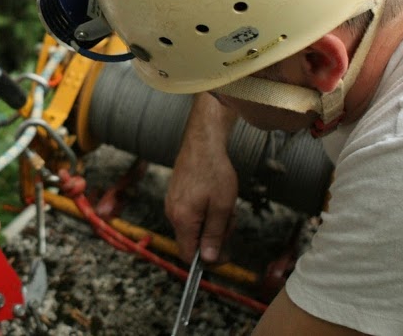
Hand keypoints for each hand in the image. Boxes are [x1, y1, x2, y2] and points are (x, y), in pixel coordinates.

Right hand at [165, 93, 238, 263]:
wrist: (202, 143)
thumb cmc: (214, 171)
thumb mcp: (222, 207)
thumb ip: (213, 235)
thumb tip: (206, 259)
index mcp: (182, 219)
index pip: (188, 255)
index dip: (207, 260)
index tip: (225, 253)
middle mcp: (172, 213)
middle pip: (192, 241)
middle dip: (214, 236)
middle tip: (230, 220)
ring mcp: (172, 203)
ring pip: (193, 227)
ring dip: (211, 223)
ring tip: (225, 205)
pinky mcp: (176, 195)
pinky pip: (190, 214)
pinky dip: (205, 212)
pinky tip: (215, 198)